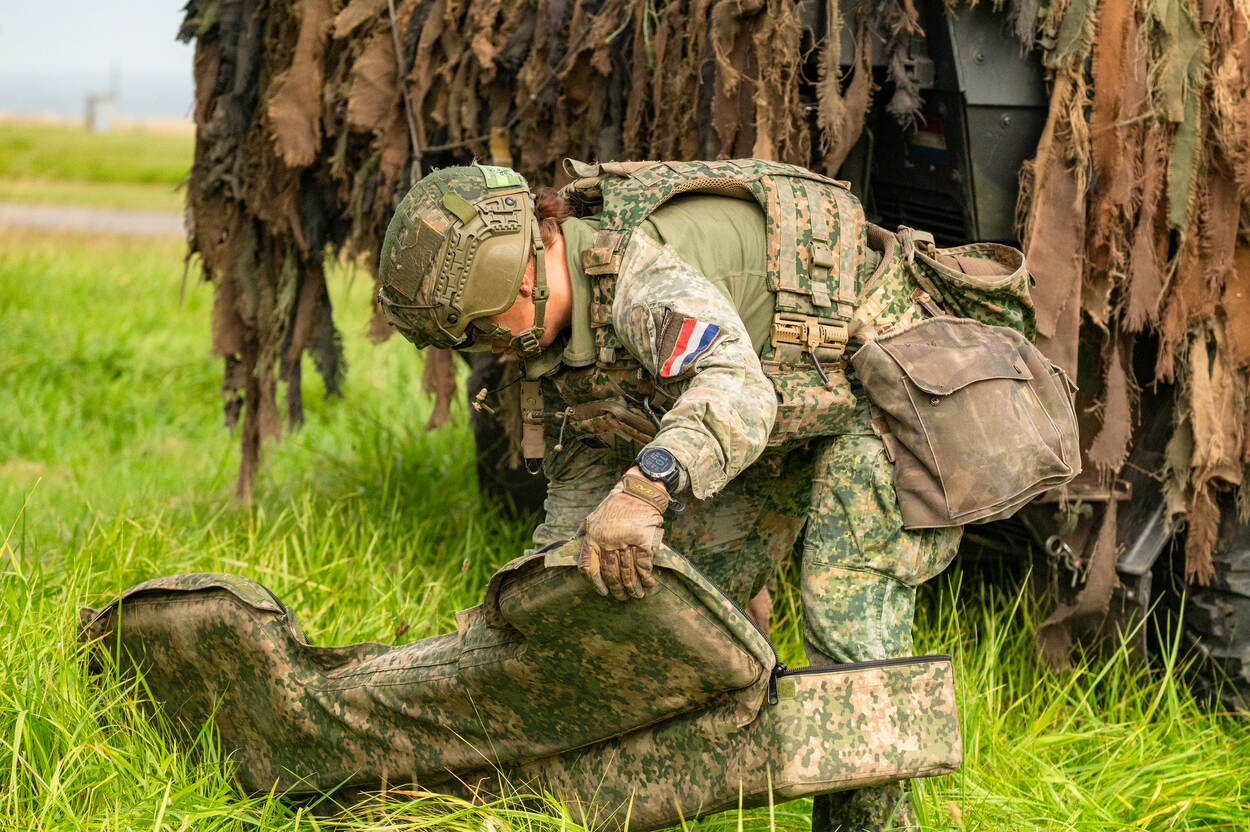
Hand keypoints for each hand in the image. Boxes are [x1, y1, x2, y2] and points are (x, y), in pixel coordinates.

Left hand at [578, 468, 668, 599]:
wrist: (639, 491)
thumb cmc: (616, 504)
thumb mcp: (593, 516)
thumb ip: (583, 532)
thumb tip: (571, 545)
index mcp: (593, 537)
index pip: (589, 567)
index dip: (596, 583)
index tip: (603, 592)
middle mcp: (607, 542)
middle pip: (610, 574)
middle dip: (617, 589)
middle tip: (622, 597)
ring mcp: (626, 542)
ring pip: (628, 573)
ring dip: (633, 587)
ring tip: (637, 595)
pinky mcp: (644, 542)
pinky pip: (644, 566)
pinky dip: (647, 577)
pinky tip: (649, 583)